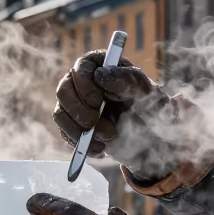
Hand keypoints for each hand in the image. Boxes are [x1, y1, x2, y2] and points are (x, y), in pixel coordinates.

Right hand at [52, 51, 176, 178]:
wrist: (152, 138)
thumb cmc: (151, 108)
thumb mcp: (147, 93)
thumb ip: (127, 80)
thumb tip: (100, 75)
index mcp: (102, 66)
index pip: (81, 68)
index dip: (84, 84)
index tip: (97, 101)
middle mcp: (84, 82)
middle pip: (64, 90)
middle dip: (79, 110)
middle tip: (94, 123)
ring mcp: (76, 104)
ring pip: (60, 113)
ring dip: (80, 129)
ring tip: (108, 136)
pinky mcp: (75, 125)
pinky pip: (65, 133)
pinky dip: (80, 143)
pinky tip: (100, 148)